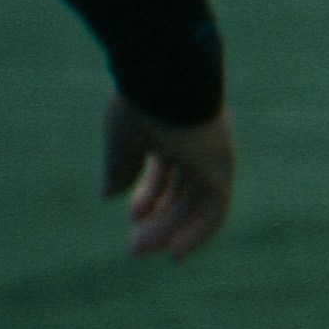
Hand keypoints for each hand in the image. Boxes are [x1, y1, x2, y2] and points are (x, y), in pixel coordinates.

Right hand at [107, 99, 241, 264]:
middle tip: (134, 246)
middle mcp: (197, 145)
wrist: (163, 76)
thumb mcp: (122, 139)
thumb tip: (109, 196)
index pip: (166, 172)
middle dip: (158, 218)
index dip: (150, 196)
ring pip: (194, 203)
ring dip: (169, 230)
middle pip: (181, 190)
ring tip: (138, 250)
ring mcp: (210, 156)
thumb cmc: (139, 100)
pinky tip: (176, 252)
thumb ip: (118, 167)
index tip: (133, 218)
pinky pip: (214, 210)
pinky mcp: (219, 168)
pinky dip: (197, 232)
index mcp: (173, 131)